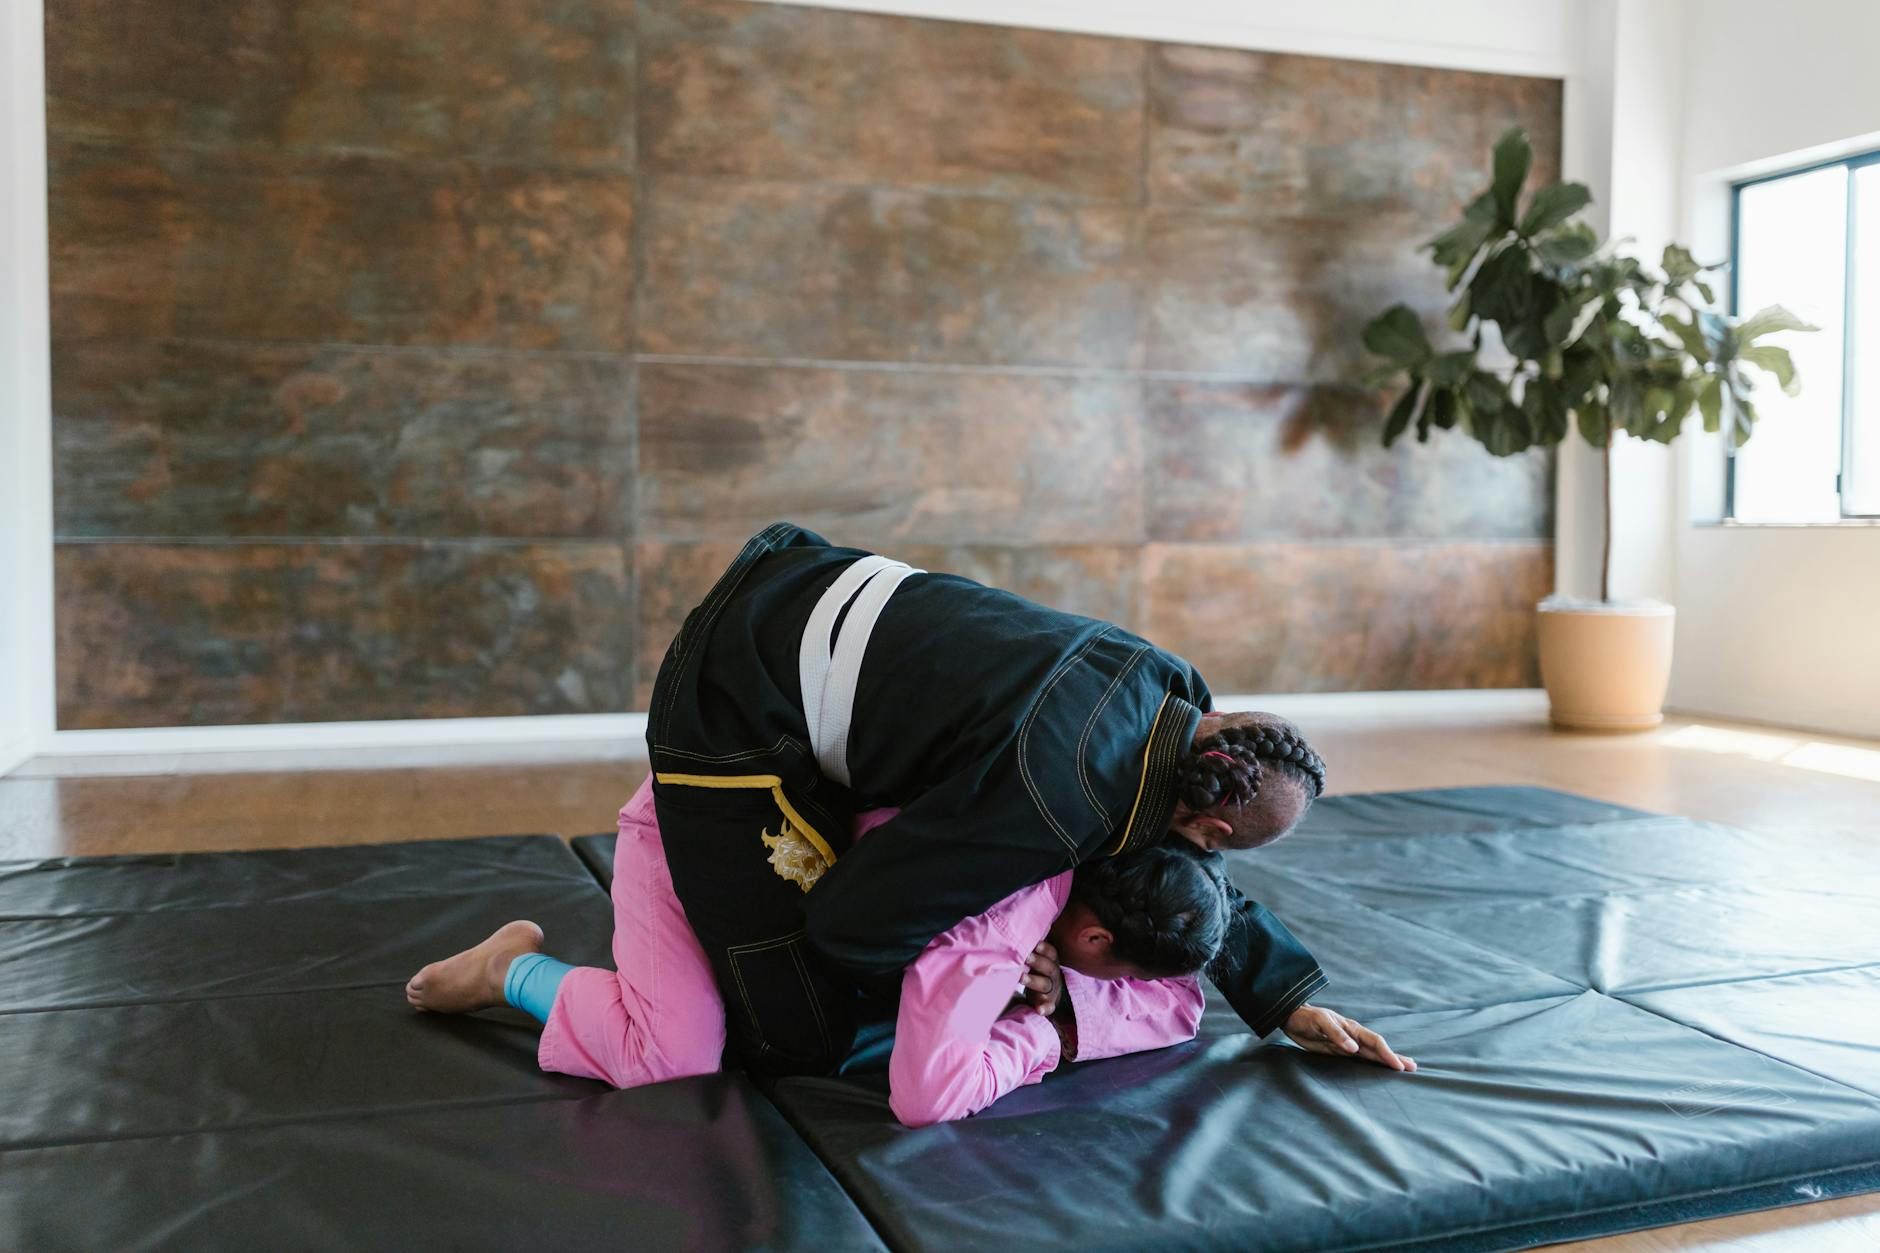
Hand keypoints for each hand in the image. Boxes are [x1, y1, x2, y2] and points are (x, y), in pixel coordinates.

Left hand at [1022, 941, 1062, 1016]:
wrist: (1049, 995)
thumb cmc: (1037, 972)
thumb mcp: (1036, 961)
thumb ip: (1029, 950)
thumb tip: (1012, 933)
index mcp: (1051, 962)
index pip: (1051, 953)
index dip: (1044, 948)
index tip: (1036, 944)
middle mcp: (1053, 975)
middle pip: (1049, 968)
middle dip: (1037, 962)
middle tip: (1026, 957)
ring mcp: (1051, 990)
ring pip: (1045, 984)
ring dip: (1033, 981)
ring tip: (1021, 977)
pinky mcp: (1048, 1004)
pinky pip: (1048, 1007)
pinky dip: (1044, 1008)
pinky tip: (1039, 1010)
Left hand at [1282, 1004, 1415, 1071]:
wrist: (1291, 1017)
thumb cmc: (1306, 1017)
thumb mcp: (1319, 1022)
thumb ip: (1336, 1034)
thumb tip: (1354, 1048)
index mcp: (1351, 1028)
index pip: (1375, 1042)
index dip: (1387, 1054)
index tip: (1398, 1066)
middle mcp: (1354, 1036)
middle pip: (1379, 1048)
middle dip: (1395, 1058)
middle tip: (1413, 1068)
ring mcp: (1348, 1044)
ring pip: (1372, 1054)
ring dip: (1388, 1060)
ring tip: (1405, 1067)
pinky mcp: (1340, 1050)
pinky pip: (1360, 1058)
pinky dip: (1373, 1062)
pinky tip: (1379, 1066)